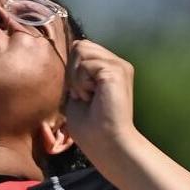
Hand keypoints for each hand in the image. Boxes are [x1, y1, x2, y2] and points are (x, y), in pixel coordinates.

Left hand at [63, 40, 139, 156]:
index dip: (72, 70)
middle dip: (72, 71)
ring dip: (76, 77)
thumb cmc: (91, 128)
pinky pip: (85, 63)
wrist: (106, 144)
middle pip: (80, 45)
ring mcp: (119, 65)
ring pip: (81, 50)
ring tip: (88, 96)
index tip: (80, 95)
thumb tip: (69, 57)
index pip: (82, 49)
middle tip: (83, 95)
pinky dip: (81, 83)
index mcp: (110, 69)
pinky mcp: (116, 70)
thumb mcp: (78, 94)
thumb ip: (76, 74)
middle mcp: (117, 63)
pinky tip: (92, 98)